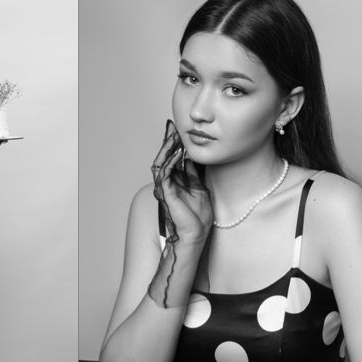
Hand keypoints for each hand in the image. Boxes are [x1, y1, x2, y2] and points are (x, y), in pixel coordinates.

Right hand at [151, 120, 212, 245]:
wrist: (196, 234)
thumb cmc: (199, 217)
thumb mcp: (200, 189)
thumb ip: (194, 175)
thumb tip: (190, 160)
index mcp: (177, 181)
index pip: (173, 158)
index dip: (174, 145)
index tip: (178, 131)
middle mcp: (169, 182)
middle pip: (165, 157)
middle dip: (168, 141)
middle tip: (171, 127)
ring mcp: (165, 187)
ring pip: (161, 162)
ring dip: (167, 148)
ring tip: (173, 135)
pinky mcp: (165, 192)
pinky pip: (165, 172)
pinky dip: (171, 161)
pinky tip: (178, 152)